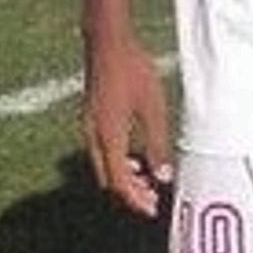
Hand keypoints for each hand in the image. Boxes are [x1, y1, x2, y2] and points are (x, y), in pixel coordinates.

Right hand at [82, 37, 171, 216]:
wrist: (107, 43)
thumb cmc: (134, 71)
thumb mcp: (153, 108)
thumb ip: (157, 143)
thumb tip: (163, 177)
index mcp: (109, 137)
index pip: (119, 181)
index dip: (135, 199)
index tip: (153, 209)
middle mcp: (93, 137)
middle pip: (108, 179)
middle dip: (129, 193)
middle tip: (153, 199)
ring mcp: (89, 128)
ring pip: (103, 167)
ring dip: (124, 179)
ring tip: (148, 182)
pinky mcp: (91, 119)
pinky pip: (101, 153)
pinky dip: (118, 163)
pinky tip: (136, 159)